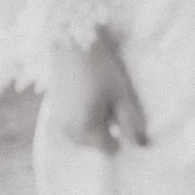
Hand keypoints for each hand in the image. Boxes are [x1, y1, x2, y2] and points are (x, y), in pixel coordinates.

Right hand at [48, 30, 146, 152]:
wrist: (70, 44)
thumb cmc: (100, 69)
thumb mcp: (121, 95)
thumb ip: (131, 123)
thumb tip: (140, 145)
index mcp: (85, 130)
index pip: (111, 150)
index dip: (122, 136)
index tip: (123, 116)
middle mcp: (68, 132)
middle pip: (96, 144)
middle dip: (107, 129)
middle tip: (109, 102)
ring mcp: (59, 123)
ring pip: (85, 135)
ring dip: (95, 123)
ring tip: (97, 98)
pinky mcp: (54, 113)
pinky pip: (75, 125)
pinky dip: (83, 116)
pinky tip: (86, 96)